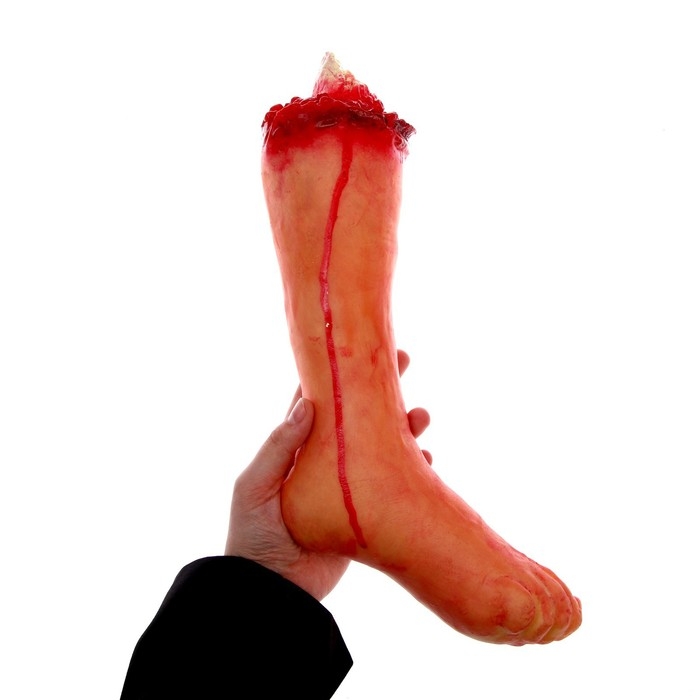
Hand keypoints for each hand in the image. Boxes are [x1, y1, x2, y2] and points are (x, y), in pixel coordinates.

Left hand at [224, 350, 429, 599]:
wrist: (273, 591)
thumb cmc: (254, 534)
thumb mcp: (257, 486)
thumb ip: (279, 446)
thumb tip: (306, 401)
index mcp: (296, 446)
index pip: (320, 399)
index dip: (340, 373)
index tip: (363, 349)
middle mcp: (326, 459)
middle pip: (360, 414)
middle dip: (382, 389)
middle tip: (406, 361)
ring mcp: (349, 484)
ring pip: (383, 445)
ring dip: (405, 428)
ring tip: (422, 417)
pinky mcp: (367, 511)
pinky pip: (395, 484)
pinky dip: (414, 471)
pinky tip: (428, 462)